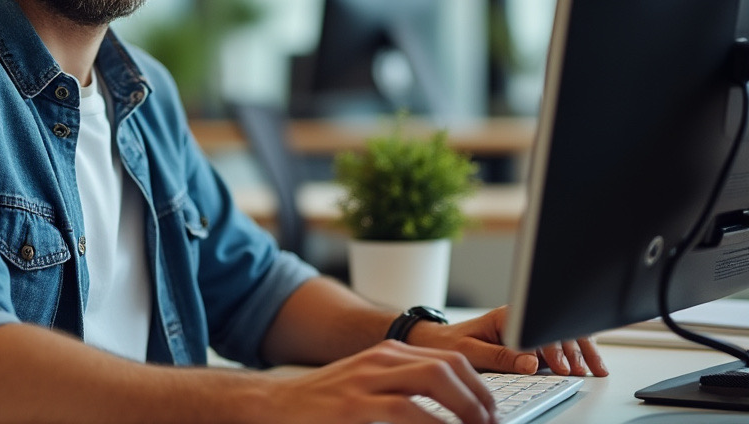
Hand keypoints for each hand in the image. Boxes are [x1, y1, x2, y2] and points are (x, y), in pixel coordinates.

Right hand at [264, 340, 497, 423]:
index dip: (478, 386)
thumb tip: (451, 412)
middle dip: (479, 397)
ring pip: (433, 380)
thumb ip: (404, 390)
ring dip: (465, 409)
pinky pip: (406, 410)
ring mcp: (367, 380)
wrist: (276, 404)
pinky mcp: (354, 406)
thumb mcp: (368, 386)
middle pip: (448, 365)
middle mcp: (381, 359)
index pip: (449, 358)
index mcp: (389, 353)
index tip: (491, 412)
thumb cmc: (325, 403)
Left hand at [406, 305, 608, 377]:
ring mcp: (529, 330)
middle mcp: (521, 319)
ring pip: (563, 335)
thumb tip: (531, 363)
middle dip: (574, 349)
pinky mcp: (531, 342)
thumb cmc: (451, 343)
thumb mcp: (470, 351)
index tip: (561, 367)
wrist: (439, 341)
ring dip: (581, 350)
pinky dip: (577, 352)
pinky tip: (590, 363)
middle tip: (583, 370)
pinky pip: (559, 344)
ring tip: (594, 369)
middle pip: (556, 328)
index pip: (537, 328)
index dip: (552, 348)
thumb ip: (500, 357)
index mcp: (506, 316)